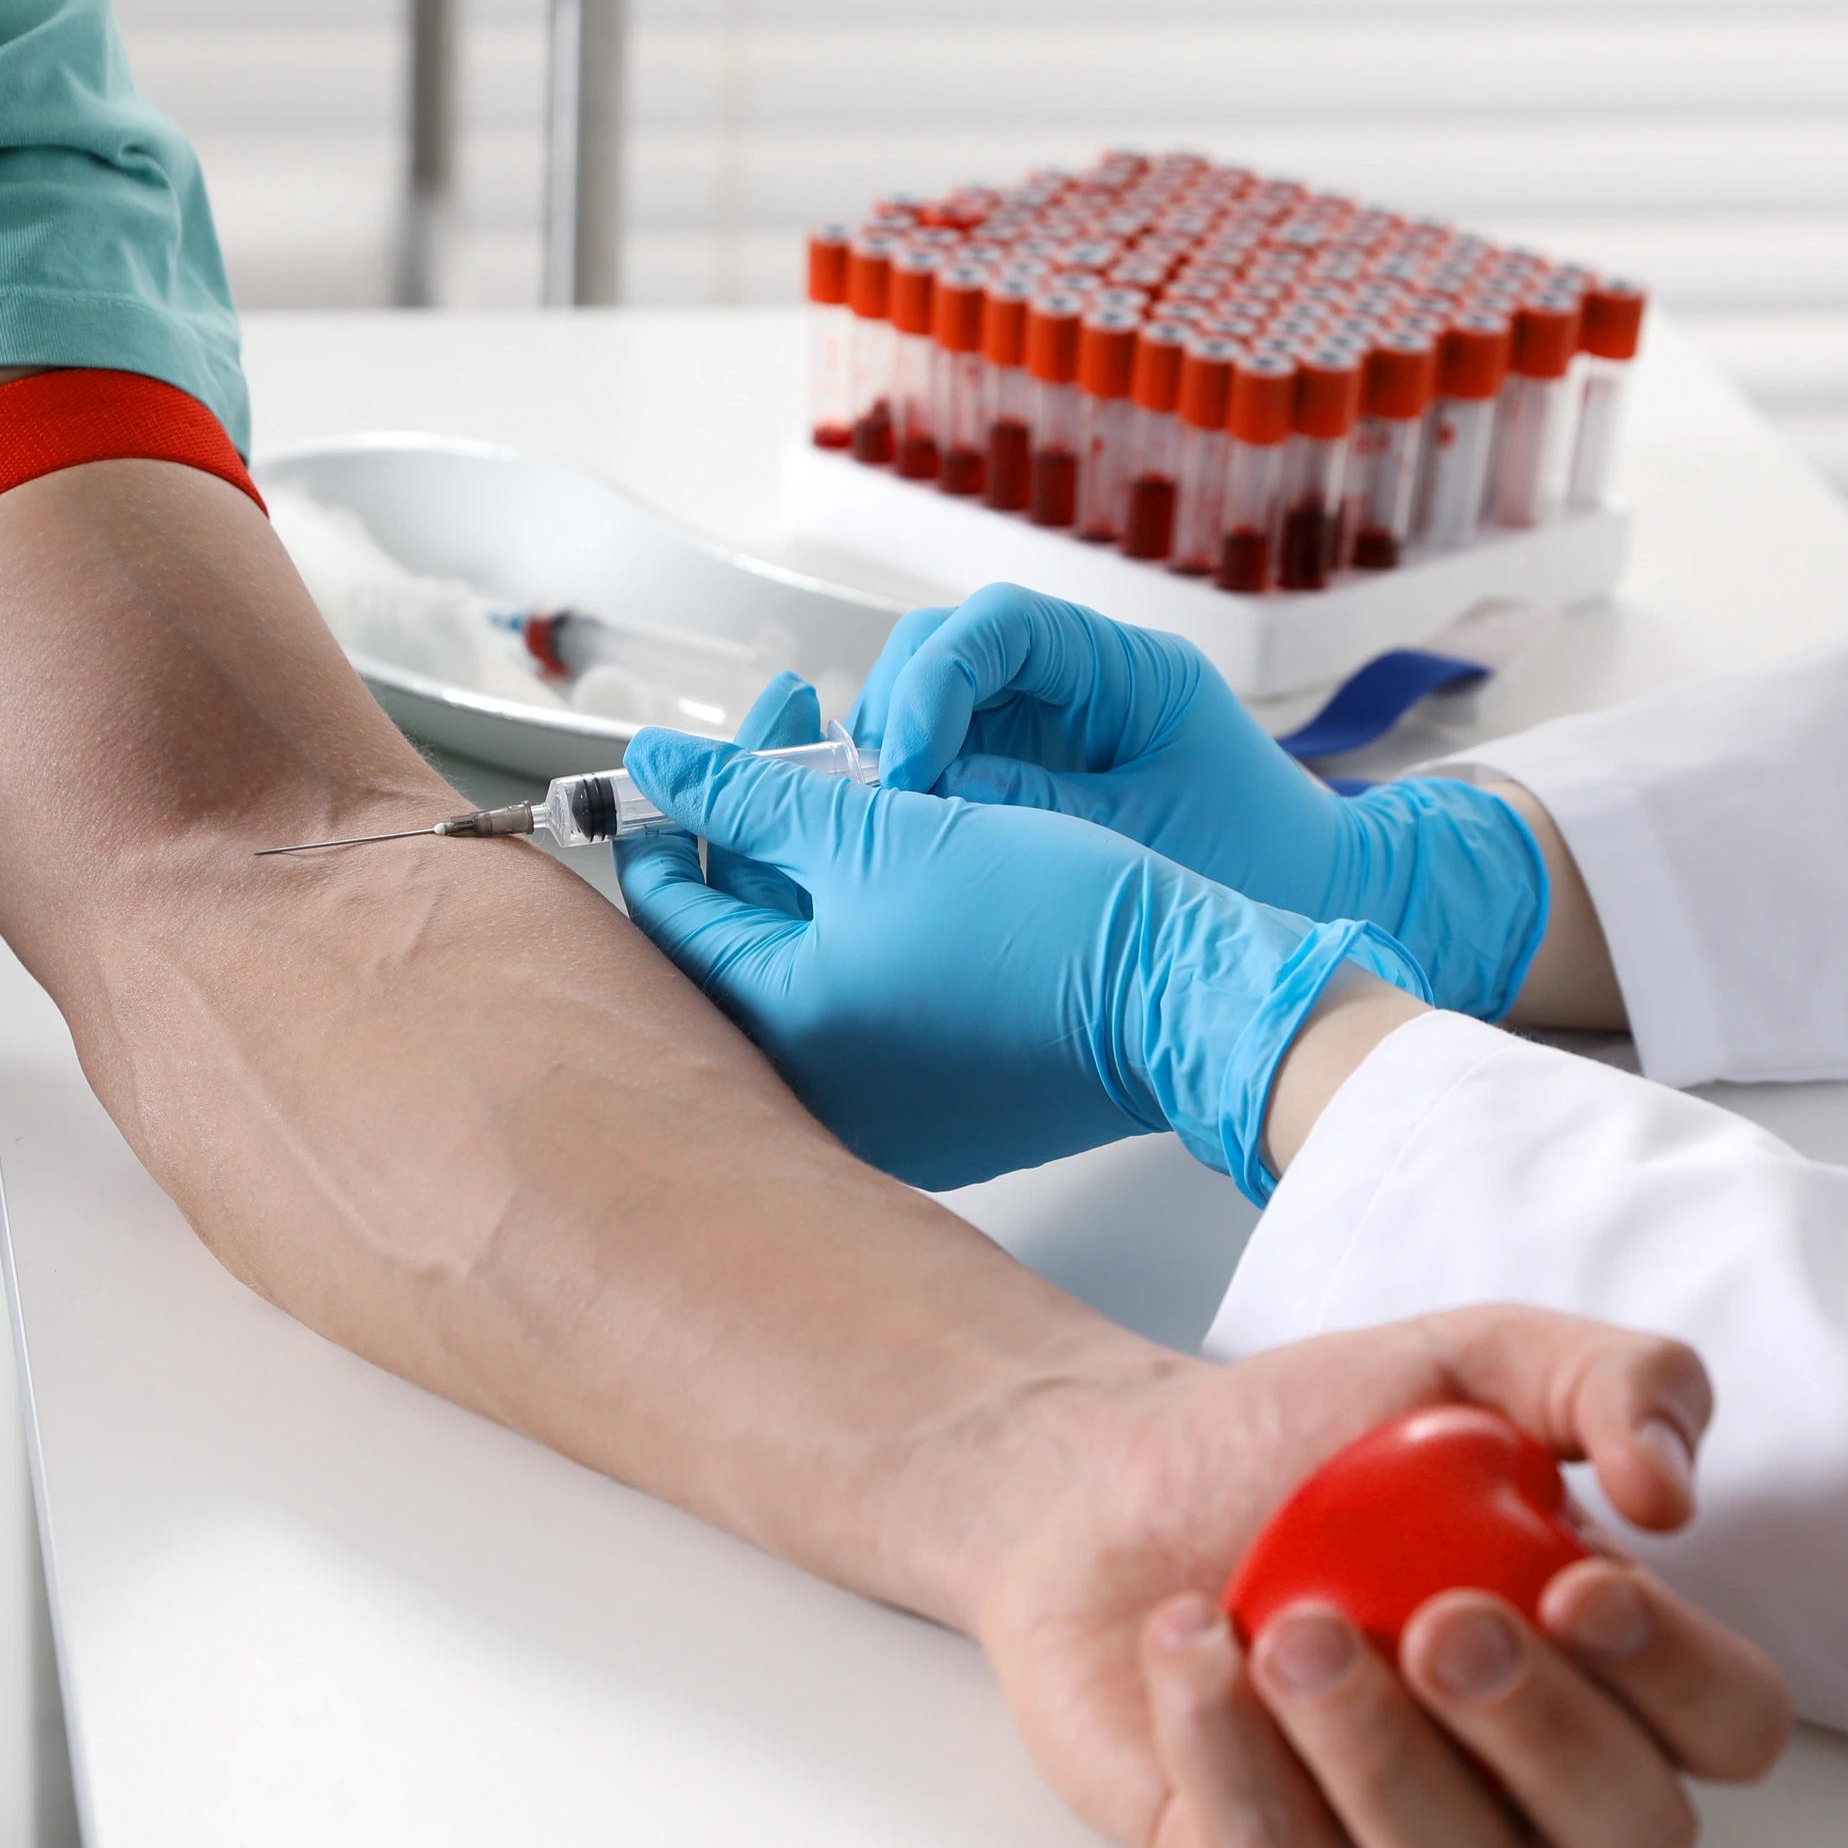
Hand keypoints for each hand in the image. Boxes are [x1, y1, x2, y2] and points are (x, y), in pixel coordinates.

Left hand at [616, 719, 1420, 1194]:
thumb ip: (751, 794)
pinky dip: (864, 931)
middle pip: (736, 938)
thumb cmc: (1049, 919)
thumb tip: (663, 764)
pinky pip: (865, 1009)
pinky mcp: (939, 1114)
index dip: (674, 818)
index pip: (672, 916)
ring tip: (858, 782)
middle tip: (790, 734)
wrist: (1185, 998)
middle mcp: (814, 1091)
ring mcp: (878, 1112)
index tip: (694, 754)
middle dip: (755, 824)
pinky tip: (904, 864)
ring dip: (812, 868)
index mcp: (782, 1028)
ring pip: (803, 967)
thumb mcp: (880, 828)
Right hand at [851, 585, 1550, 1020]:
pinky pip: (946, 756)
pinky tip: (909, 842)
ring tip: (888, 828)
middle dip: (899, 712)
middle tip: (882, 803)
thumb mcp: (1146, 840)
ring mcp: (1046, 720)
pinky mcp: (1026, 768)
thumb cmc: (1255, 866)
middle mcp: (1078, 678)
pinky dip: (916, 789)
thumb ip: (1037, 809)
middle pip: (947, 647)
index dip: (935, 679)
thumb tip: (930, 791)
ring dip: (895, 753)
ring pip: (932, 700)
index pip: (1002, 625)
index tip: (907, 767)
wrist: (1306, 905)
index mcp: (1127, 668)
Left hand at [964, 1307, 1789, 1847]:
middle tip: (1445, 1622)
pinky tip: (1193, 1638)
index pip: (1727, 1726)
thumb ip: (1611, 1380)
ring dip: (1383, 1758)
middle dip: (1549, 1737)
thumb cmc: (1305, 1437)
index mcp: (1600, 1665)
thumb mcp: (1470, 1361)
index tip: (1583, 1580)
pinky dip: (1230, 1747)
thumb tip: (1675, 1485)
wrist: (1113, 1466)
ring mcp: (1391, 1836)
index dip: (1683, 1677)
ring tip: (1295, 1630)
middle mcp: (1520, 1777)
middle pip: (1629, 1839)